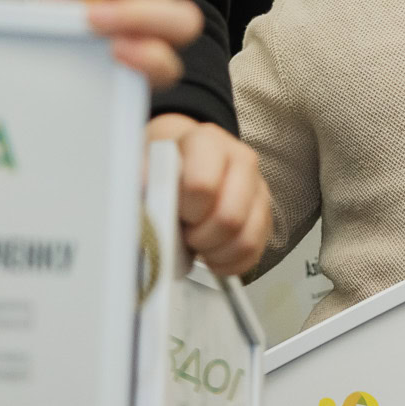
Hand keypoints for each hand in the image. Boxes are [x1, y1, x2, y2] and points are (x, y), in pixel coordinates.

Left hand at [149, 114, 272, 276]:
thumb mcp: (143, 164)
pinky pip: (253, 253)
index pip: (203, 185)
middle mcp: (241, 161)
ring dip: (214, 251)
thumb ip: (141, 180)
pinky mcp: (264, 217)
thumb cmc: (162, 165)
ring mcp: (257, 190)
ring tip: (195, 243)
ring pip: (245, 239)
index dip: (185, 209)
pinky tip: (210, 253)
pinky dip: (228, 263)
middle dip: (200, 236)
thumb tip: (140, 200)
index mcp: (208, 142)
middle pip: (230, 217)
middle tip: (183, 230)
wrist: (180, 161)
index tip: (172, 209)